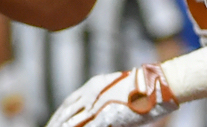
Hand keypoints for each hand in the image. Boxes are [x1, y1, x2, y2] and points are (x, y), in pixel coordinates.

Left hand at [45, 65, 177, 126]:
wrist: (154, 84)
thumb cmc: (142, 88)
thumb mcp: (118, 90)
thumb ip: (105, 98)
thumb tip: (99, 110)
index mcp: (93, 85)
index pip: (69, 102)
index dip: (59, 114)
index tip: (52, 122)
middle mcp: (92, 93)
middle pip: (67, 113)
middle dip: (56, 123)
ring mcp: (98, 105)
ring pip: (73, 121)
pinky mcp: (106, 115)